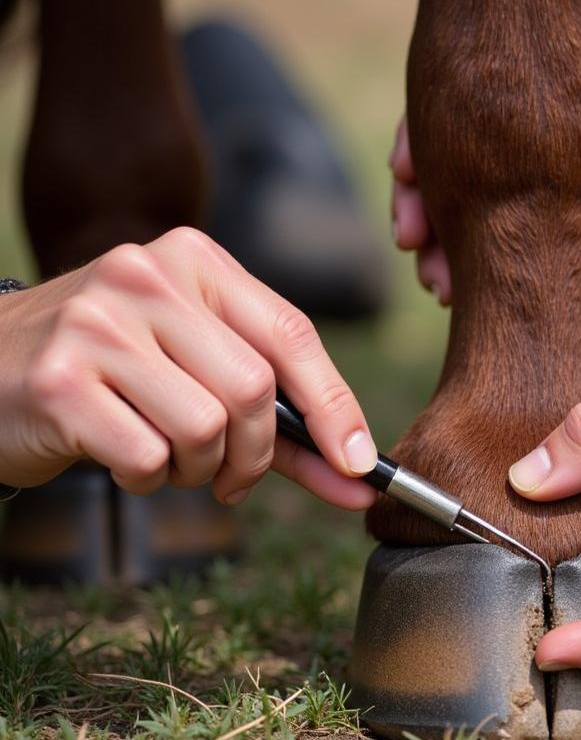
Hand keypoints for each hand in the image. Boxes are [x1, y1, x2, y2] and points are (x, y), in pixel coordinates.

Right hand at [0, 228, 377, 509]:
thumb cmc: (114, 375)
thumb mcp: (198, 371)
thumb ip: (282, 422)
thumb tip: (359, 479)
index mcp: (194, 261)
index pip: (292, 335)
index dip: (336, 407)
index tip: (360, 465)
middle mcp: (147, 276)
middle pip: (254, 389)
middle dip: (257, 454)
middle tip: (234, 478)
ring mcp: (98, 323)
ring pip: (206, 428)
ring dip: (198, 468)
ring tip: (165, 455)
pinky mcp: (60, 380)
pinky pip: (147, 457)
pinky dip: (148, 478)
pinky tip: (121, 456)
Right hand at [389, 0, 580, 300]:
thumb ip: (529, 96)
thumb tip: (420, 157)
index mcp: (492, 98)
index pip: (431, 146)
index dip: (413, 192)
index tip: (408, 234)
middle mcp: (507, 148)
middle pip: (456, 201)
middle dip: (441, 247)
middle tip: (438, 286)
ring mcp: (542, 187)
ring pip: (499, 240)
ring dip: (485, 278)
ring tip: (469, 308)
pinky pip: (563, 262)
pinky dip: (566, 294)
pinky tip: (567, 322)